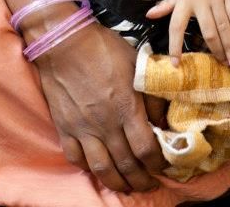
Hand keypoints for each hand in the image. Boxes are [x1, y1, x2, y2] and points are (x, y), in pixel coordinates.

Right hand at [34, 20, 165, 192]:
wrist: (65, 42)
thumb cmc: (103, 49)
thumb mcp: (136, 63)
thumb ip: (152, 94)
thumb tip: (163, 119)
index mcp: (126, 106)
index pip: (146, 148)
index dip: (158, 164)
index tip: (164, 167)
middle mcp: (106, 123)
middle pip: (126, 164)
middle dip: (141, 180)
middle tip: (149, 185)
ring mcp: (83, 128)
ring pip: (101, 168)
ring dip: (117, 183)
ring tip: (126, 186)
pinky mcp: (65, 127)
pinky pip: (76, 158)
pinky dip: (88, 169)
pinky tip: (97, 169)